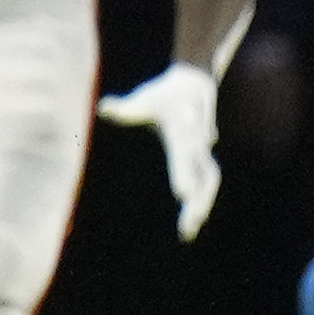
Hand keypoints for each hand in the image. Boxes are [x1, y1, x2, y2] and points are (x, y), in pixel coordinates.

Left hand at [99, 61, 221, 238]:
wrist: (193, 82)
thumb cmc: (162, 94)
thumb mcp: (144, 100)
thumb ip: (125, 109)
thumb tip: (103, 107)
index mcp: (182, 132)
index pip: (183, 157)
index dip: (183, 175)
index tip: (182, 195)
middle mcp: (197, 144)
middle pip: (203, 176)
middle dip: (198, 201)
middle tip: (188, 225)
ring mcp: (204, 152)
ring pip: (210, 182)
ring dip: (202, 206)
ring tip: (187, 232)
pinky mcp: (204, 158)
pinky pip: (208, 183)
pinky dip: (202, 202)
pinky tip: (191, 223)